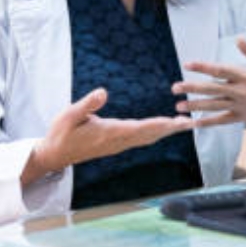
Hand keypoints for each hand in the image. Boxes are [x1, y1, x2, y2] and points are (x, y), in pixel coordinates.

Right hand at [21, 88, 211, 185]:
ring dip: (166, 131)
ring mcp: (117, 145)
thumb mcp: (69, 114)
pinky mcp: (115, 145)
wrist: (54, 155)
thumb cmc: (61, 133)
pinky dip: (155, 133)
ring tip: (183, 124)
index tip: (176, 121)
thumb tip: (103, 92)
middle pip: (150, 135)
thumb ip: (87, 104)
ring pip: (147, 138)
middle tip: (191, 122)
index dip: (159, 124)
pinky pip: (140, 139)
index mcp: (109, 133)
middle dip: (170, 128)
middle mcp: (117, 141)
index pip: (140, 128)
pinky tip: (162, 129)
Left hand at [172, 38, 245, 151]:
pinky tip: (194, 123)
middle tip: (174, 87)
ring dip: (195, 106)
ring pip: (215, 106)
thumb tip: (238, 39)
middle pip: (212, 89)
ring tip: (178, 106)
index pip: (221, 70)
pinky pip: (223, 120)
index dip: (203, 67)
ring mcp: (243, 107)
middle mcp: (243, 92)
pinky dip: (208, 122)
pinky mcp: (245, 118)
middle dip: (192, 88)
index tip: (188, 64)